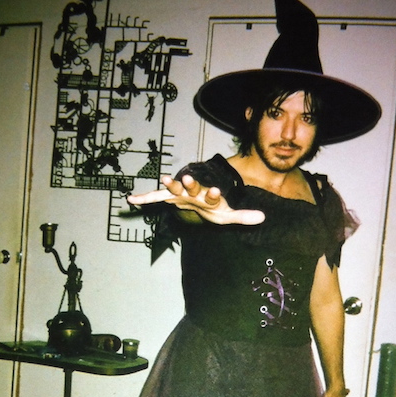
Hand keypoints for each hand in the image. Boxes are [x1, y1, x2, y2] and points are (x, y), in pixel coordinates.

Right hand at [127, 174, 264, 225]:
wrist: (199, 200)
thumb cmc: (213, 208)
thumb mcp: (228, 215)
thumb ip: (243, 216)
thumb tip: (263, 218)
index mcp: (209, 196)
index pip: (213, 195)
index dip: (215, 194)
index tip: (217, 191)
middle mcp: (195, 191)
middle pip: (192, 187)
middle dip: (190, 183)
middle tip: (187, 178)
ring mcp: (182, 193)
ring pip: (175, 188)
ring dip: (170, 184)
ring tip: (164, 179)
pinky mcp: (170, 197)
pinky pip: (156, 197)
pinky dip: (145, 198)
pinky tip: (131, 199)